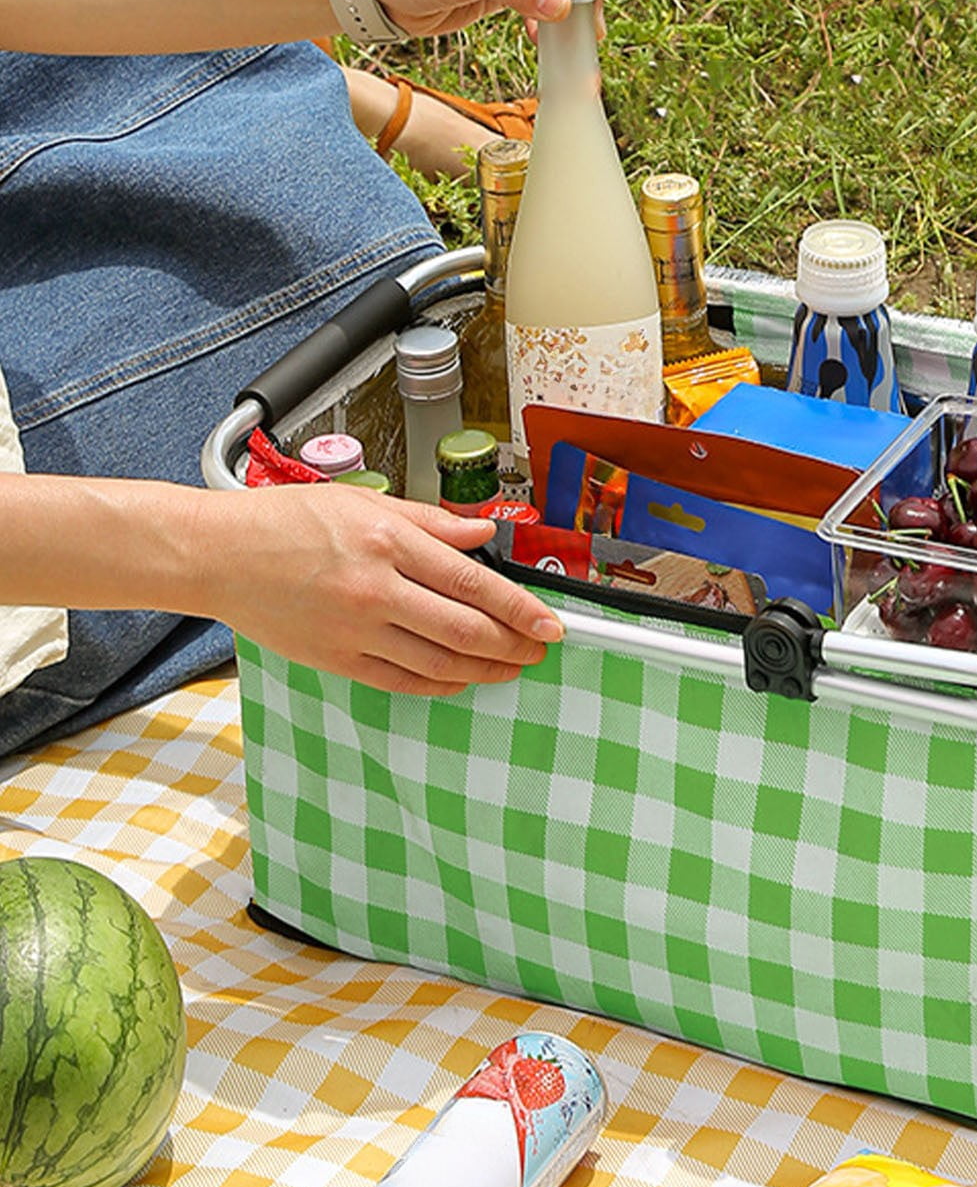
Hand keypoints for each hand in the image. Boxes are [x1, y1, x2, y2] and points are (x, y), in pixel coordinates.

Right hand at [199, 485, 562, 695]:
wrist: (216, 555)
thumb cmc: (283, 522)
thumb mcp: (362, 503)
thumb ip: (430, 522)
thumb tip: (483, 533)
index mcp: (386, 541)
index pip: (473, 583)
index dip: (520, 609)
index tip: (549, 623)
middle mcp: (375, 589)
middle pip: (466, 629)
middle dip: (513, 644)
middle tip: (539, 649)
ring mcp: (356, 630)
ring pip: (440, 662)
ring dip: (485, 669)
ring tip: (511, 667)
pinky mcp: (337, 659)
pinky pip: (403, 681)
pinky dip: (441, 684)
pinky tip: (462, 679)